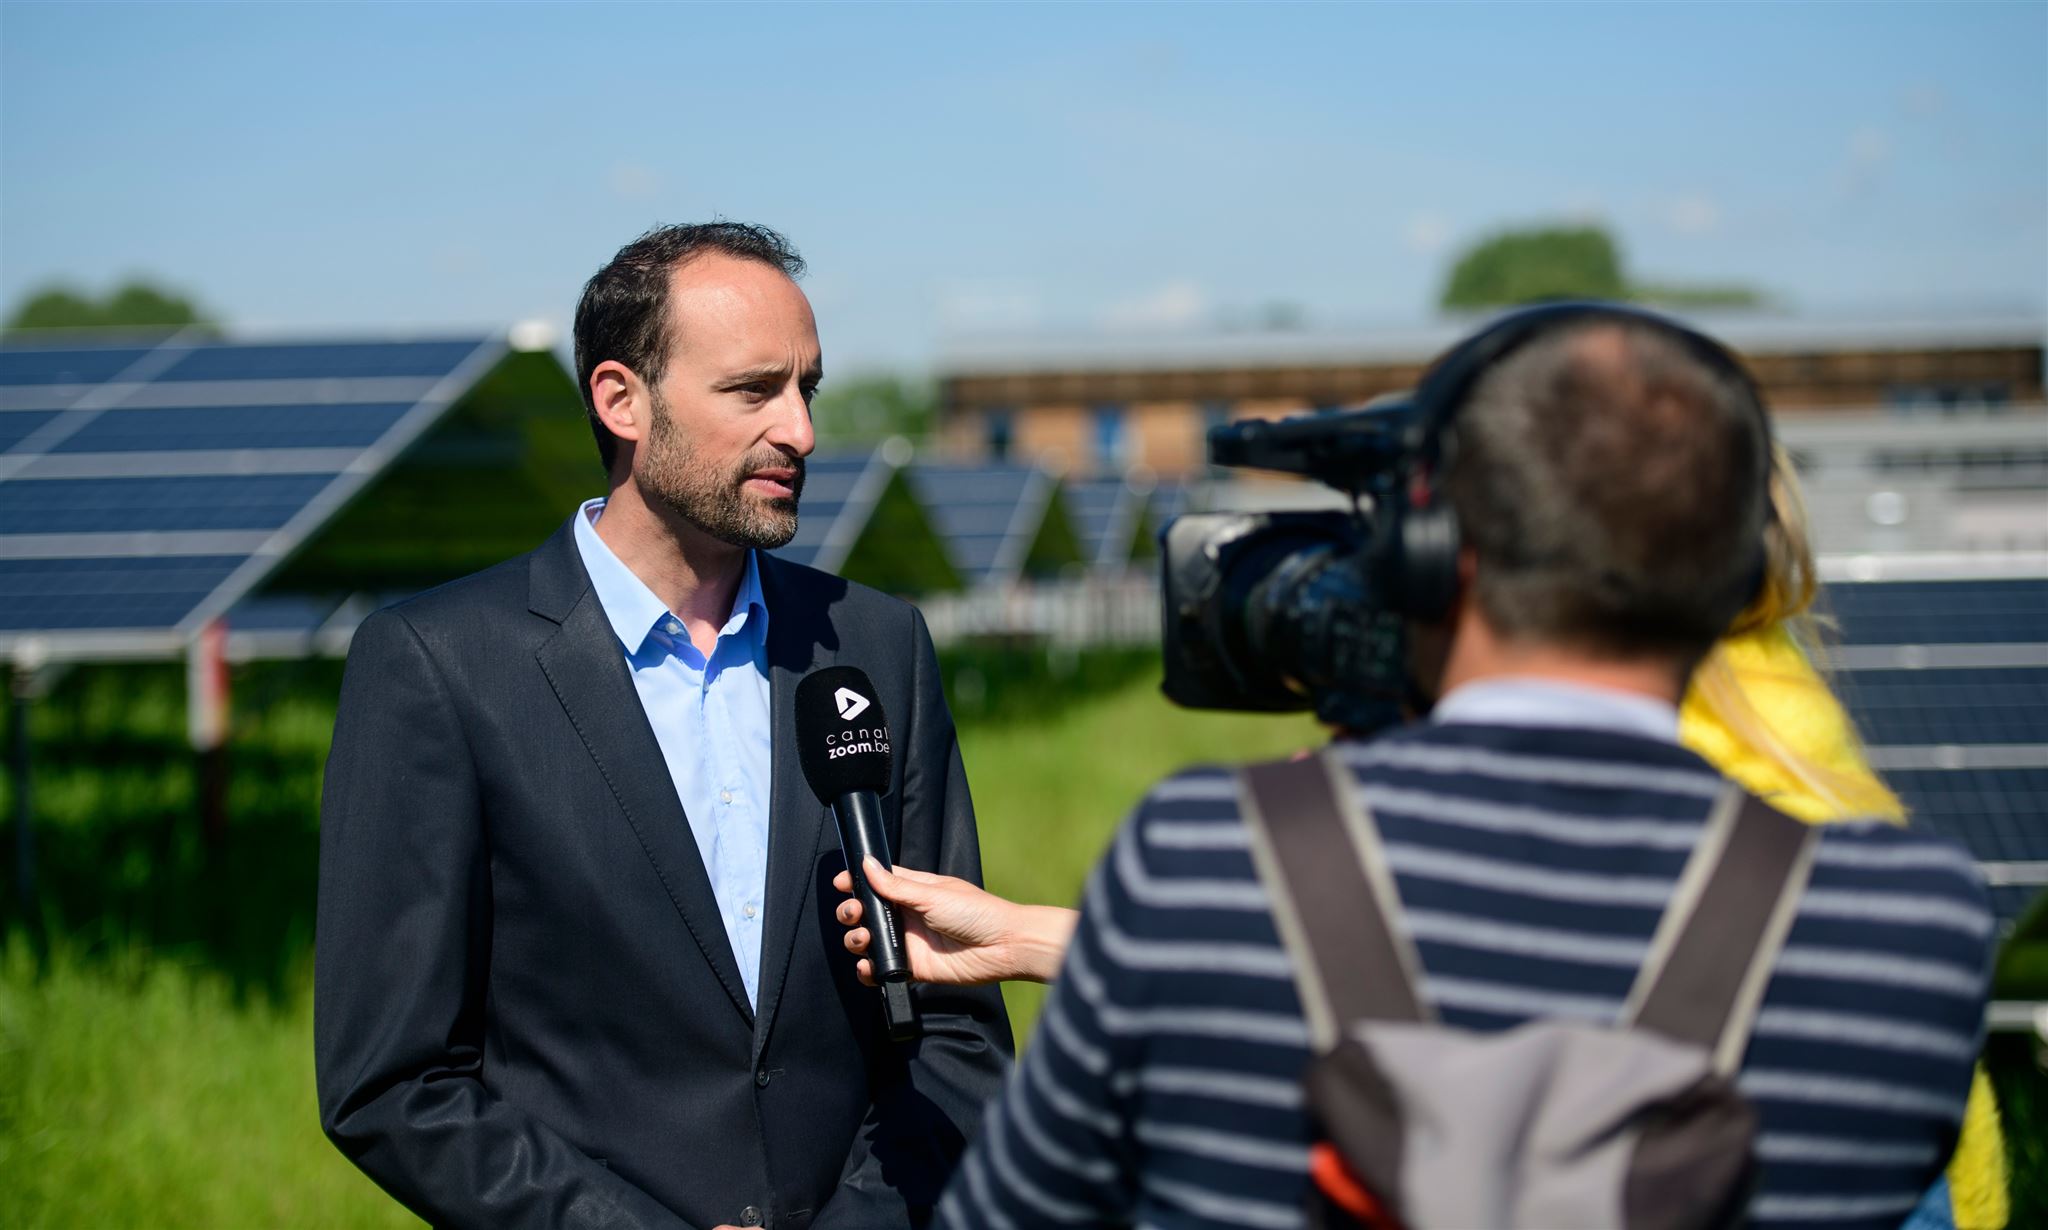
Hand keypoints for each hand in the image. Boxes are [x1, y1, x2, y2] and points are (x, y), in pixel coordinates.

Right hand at [832, 858, 1074, 985]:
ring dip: (856, 940)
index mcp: (914, 891)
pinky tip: (868, 966)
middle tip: (853, 914)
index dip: (857, 882)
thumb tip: (866, 864)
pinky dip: (869, 969)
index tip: (841, 883)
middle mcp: (907, 915)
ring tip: (862, 939)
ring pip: (869, 941)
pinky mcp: (912, 968)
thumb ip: (896, 886)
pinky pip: (882, 970)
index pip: (878, 883)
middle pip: (867, 913)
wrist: (1002, 947)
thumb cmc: (976, 912)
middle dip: (851, 913)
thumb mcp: (933, 894)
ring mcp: (908, 942)